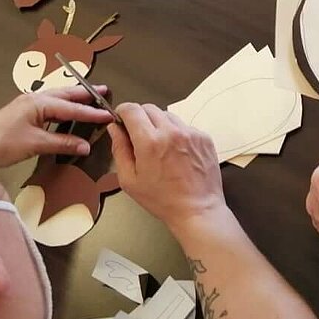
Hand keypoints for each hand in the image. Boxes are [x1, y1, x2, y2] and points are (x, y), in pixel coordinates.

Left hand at [0, 85, 111, 167]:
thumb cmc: (4, 144)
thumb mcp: (36, 144)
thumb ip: (62, 143)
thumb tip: (85, 146)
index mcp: (39, 103)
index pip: (71, 108)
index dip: (91, 113)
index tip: (109, 115)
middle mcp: (34, 98)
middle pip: (65, 93)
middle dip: (85, 93)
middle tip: (104, 90)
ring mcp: (27, 103)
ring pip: (57, 96)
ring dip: (74, 96)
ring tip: (90, 96)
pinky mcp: (23, 111)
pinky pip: (49, 103)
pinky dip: (62, 104)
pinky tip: (66, 108)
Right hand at [108, 102, 225, 232]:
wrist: (197, 209)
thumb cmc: (161, 199)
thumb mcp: (129, 180)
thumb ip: (119, 149)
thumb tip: (114, 128)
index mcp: (150, 142)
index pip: (132, 109)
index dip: (123, 112)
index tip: (121, 120)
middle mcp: (171, 131)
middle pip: (149, 108)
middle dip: (140, 118)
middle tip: (139, 137)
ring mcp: (190, 133)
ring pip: (167, 115)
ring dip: (159, 125)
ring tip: (160, 147)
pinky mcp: (204, 137)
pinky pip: (184, 126)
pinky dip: (177, 133)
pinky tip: (177, 153)